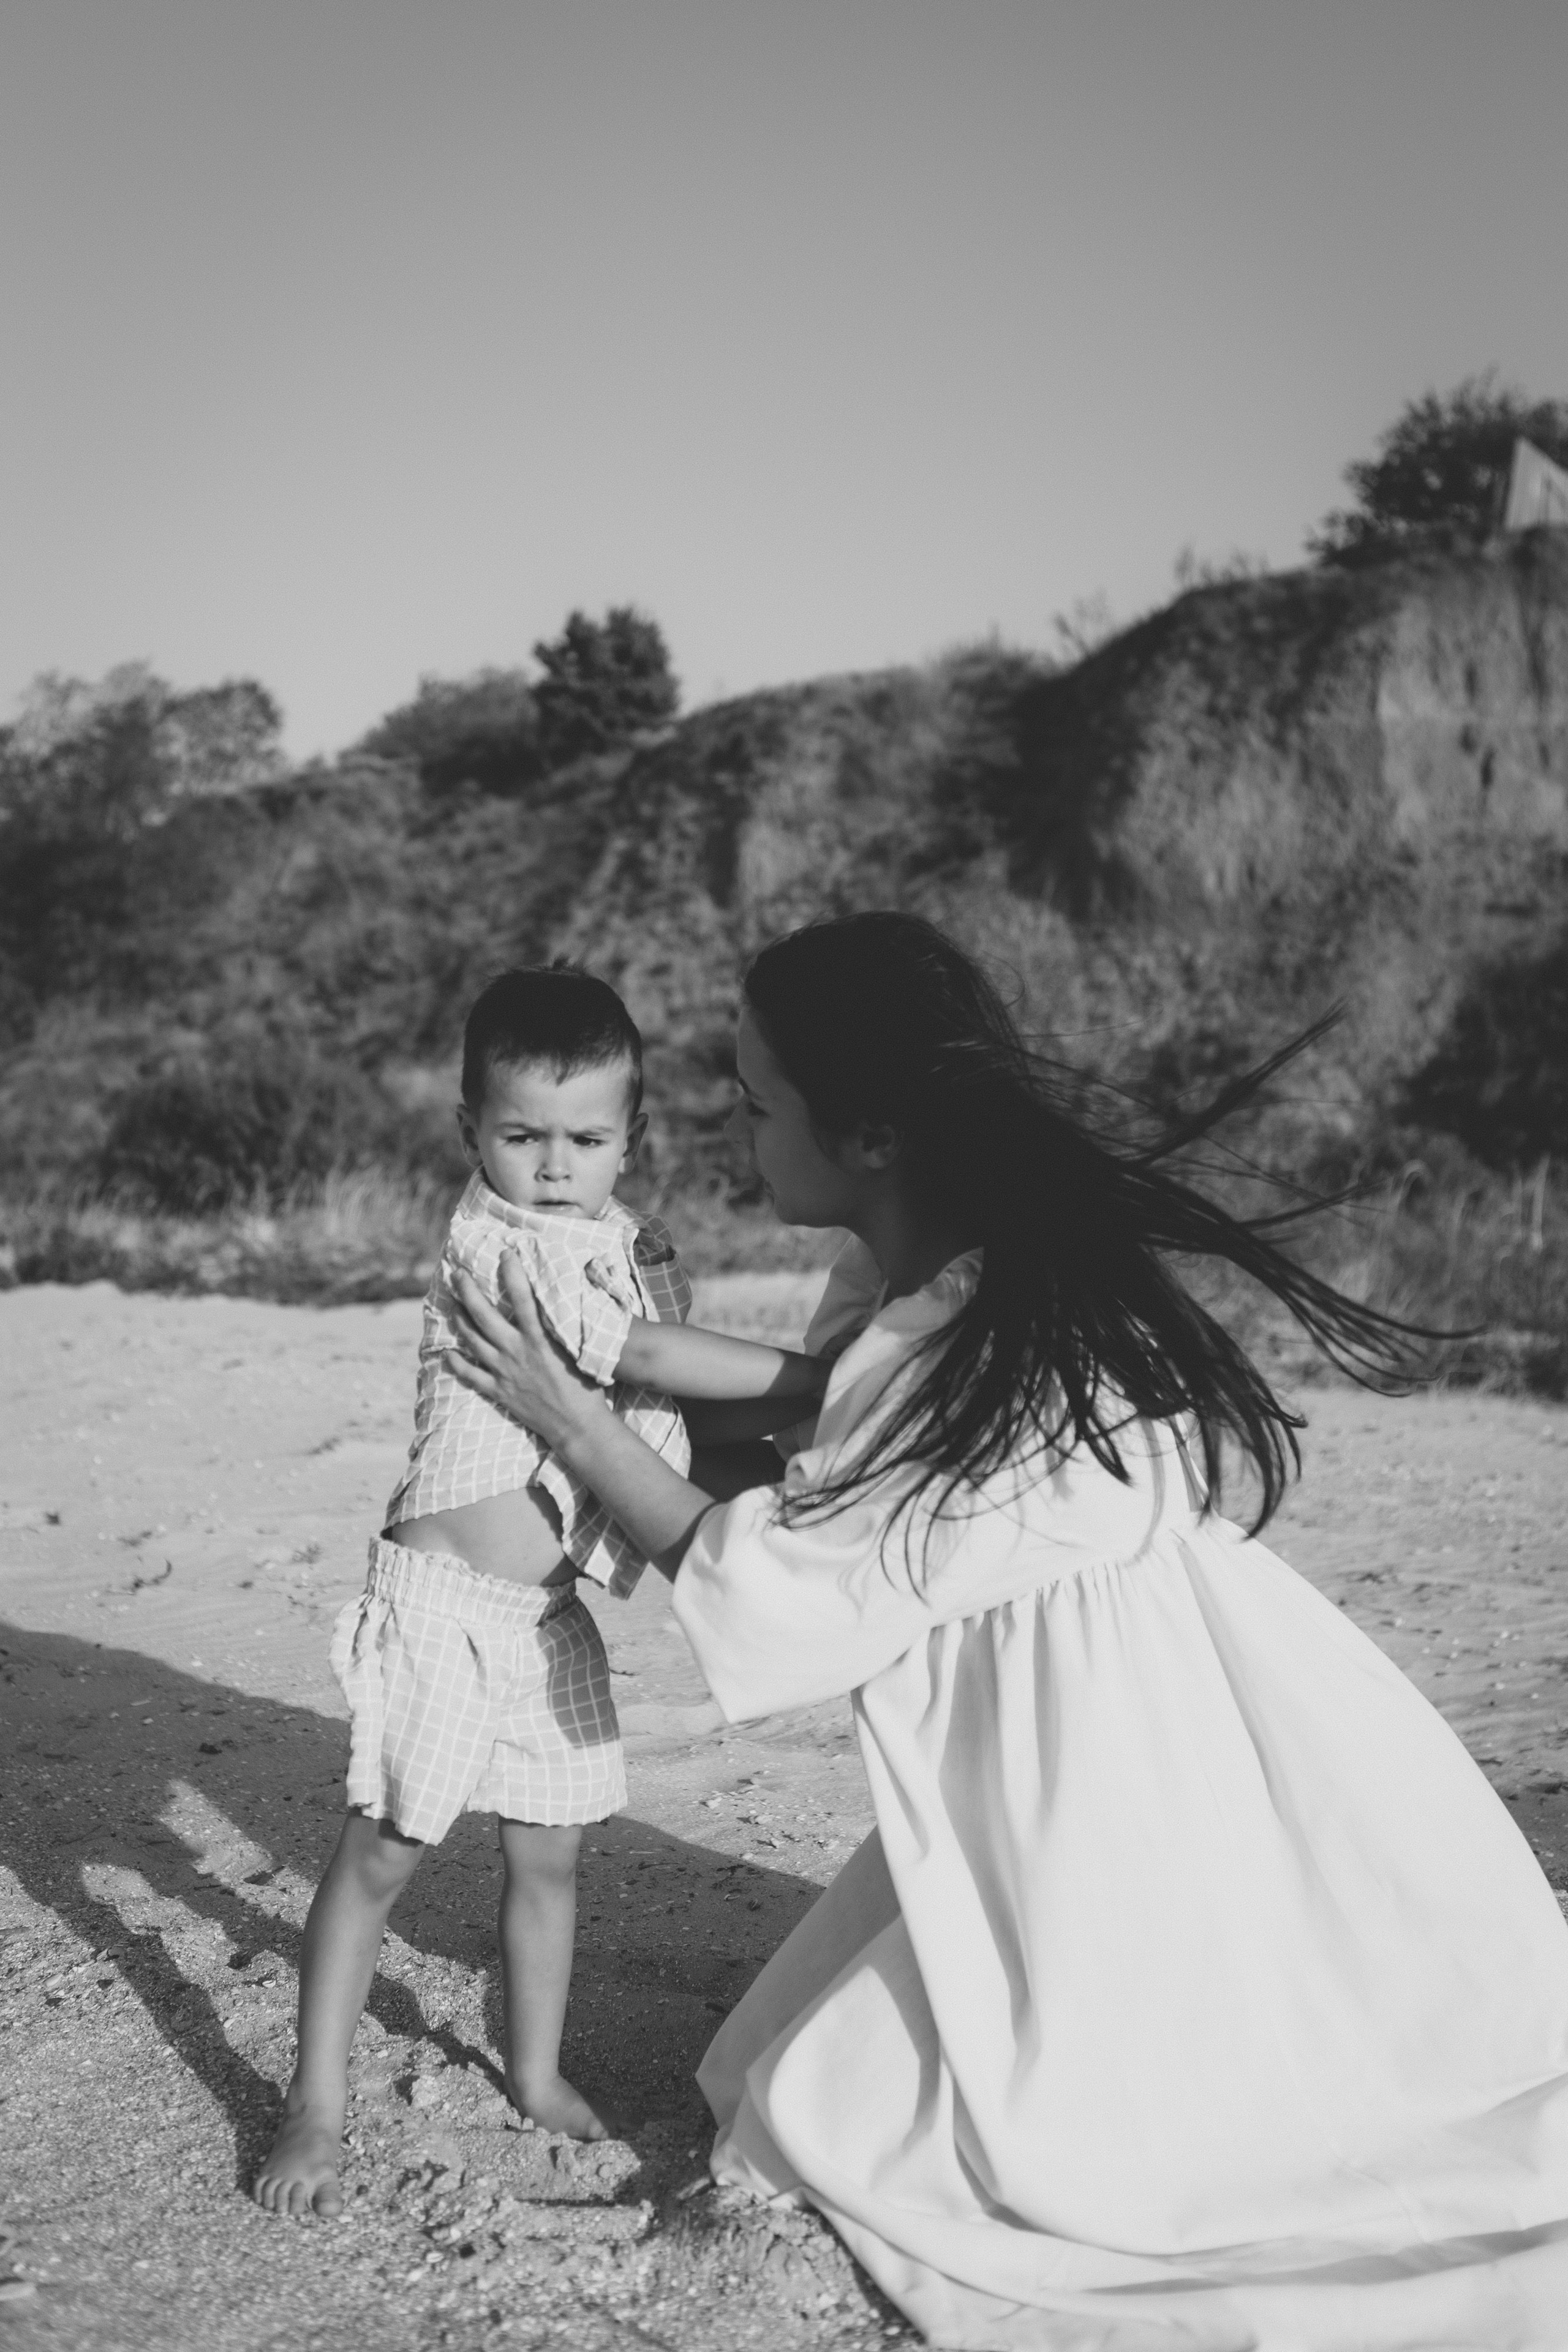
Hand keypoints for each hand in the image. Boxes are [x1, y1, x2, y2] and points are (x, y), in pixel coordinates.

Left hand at [446, 1253, 599, 1447]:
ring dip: (460, 1320)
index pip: (523, 1299)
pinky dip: (457, 1364)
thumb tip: (561, 1304)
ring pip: (473, 1341)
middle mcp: (517, 1352)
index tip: (505, 1253)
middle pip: (485, 1316)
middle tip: (456, 1273)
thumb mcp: (578, 1351)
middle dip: (468, 1291)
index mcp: (539, 1340)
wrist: (577, 1424)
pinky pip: (471, 1375)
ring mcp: (504, 1372)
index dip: (513, 1274)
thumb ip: (563, 1329)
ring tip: (452, 1304)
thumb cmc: (585, 1387)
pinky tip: (446, 1353)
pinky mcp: (499, 1391)